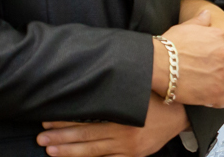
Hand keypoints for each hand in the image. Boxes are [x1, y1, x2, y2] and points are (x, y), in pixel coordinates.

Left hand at [38, 98, 188, 156]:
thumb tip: (93, 75)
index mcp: (124, 114)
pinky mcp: (133, 155)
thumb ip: (119, 83)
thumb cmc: (159, 95)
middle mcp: (124, 133)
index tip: (48, 120)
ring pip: (92, 151)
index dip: (67, 120)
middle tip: (41, 137)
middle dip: (61, 138)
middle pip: (86, 137)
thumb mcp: (140, 85)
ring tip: (49, 149)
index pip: (88, 119)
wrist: (182, 114)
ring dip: (69, 151)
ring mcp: (128, 147)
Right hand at [154, 10, 223, 107]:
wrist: (157, 64)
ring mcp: (223, 75)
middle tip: (217, 79)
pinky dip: (219, 101)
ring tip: (212, 90)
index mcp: (223, 38)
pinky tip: (209, 99)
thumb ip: (201, 21)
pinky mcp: (217, 93)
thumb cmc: (170, 46)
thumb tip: (207, 14)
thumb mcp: (186, 27)